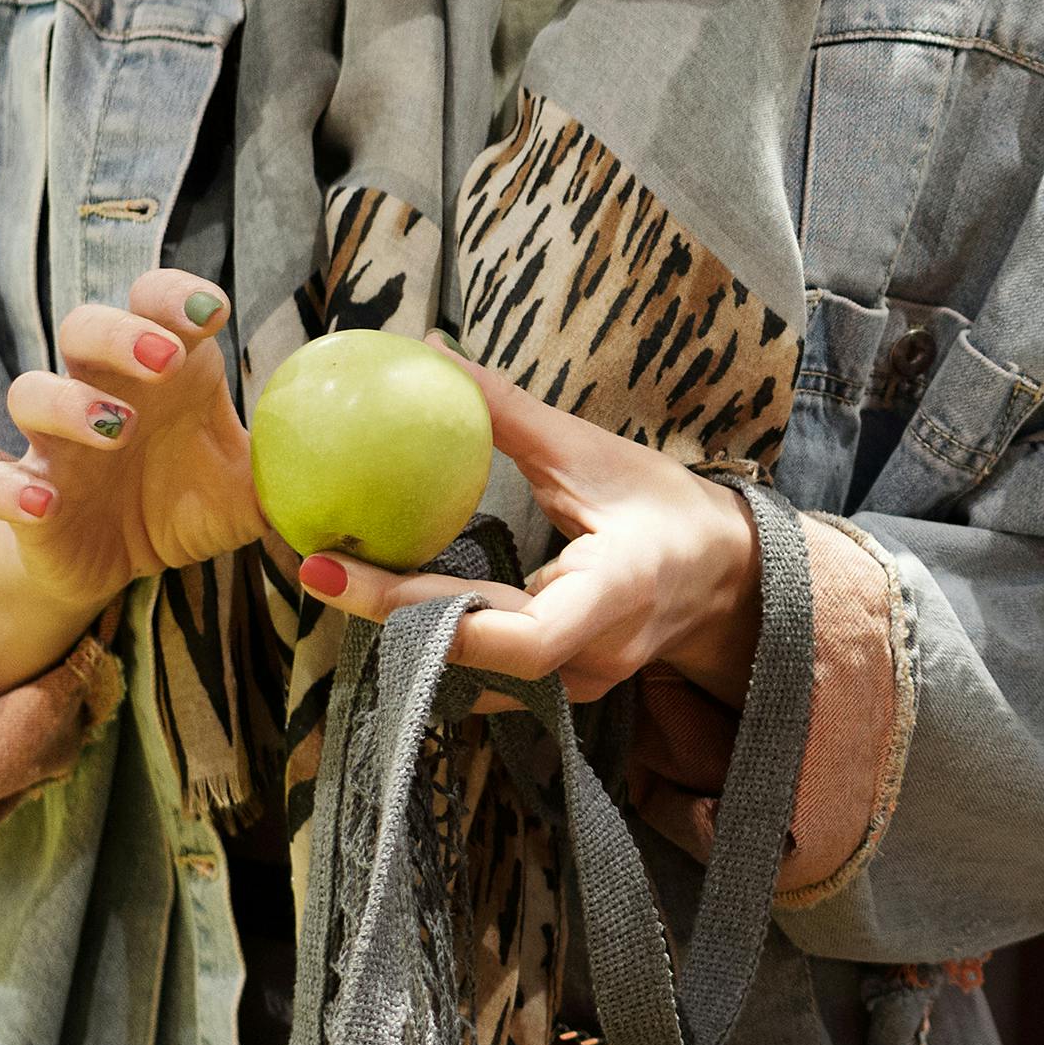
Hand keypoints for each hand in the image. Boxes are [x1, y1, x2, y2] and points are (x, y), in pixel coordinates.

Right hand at [0, 273, 261, 726]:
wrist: (122, 566)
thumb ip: (303, 464)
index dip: (176, 296)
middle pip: (84, 326)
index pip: (156, 301)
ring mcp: (57, 443)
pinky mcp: (26, 499)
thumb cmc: (190, 502)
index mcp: (162, 371)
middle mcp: (102, 390)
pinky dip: (14, 489)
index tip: (213, 314)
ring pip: (31, 390)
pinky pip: (0, 484)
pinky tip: (46, 501)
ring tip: (116, 427)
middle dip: (122, 333)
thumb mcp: (255, 488)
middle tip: (168, 361)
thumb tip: (381, 455)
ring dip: (69, 401)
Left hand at [301, 359, 760, 705]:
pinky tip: (387, 596)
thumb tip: (430, 353)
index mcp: (611, 596)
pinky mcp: (555, 690)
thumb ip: (511, 415)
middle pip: (471, 657)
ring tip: (337, 574)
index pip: (517, 638)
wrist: (729, 581)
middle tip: (314, 563)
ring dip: (403, 630)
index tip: (342, 569)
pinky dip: (431, 635)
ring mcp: (572, 687)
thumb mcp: (595, 454)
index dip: (424, 612)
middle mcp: (589, 657)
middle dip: (387, 613)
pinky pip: (481, 671)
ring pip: (469, 674)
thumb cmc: (670, 510)